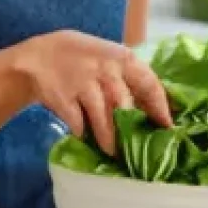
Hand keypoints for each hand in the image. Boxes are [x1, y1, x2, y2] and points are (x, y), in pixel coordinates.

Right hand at [12, 30, 172, 155]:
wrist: (40, 56)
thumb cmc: (82, 57)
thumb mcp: (109, 56)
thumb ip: (129, 75)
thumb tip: (154, 104)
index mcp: (122, 57)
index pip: (149, 83)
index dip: (160, 107)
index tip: (167, 126)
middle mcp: (106, 70)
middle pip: (125, 105)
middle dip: (132, 129)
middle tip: (140, 147)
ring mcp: (84, 84)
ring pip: (103, 119)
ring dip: (109, 139)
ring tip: (114, 152)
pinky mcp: (64, 98)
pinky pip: (78, 123)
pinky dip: (83, 132)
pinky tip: (85, 137)